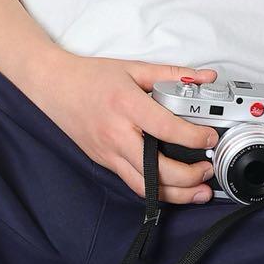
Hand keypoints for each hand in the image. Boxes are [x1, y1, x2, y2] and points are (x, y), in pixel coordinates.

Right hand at [32, 55, 221, 203]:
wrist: (53, 86)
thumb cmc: (90, 77)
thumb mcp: (134, 68)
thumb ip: (173, 75)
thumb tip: (205, 79)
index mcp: (126, 105)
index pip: (167, 128)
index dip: (194, 137)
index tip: (210, 137)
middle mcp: (116, 134)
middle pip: (157, 170)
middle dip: (189, 177)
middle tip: (207, 170)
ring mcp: (108, 153)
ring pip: (145, 187)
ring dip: (176, 194)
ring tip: (198, 191)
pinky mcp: (104, 162)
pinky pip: (133, 183)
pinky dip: (156, 190)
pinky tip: (173, 188)